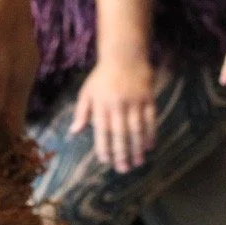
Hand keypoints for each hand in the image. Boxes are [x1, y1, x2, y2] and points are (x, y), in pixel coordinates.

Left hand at [72, 54, 158, 172]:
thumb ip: (82, 112)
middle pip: (120, 133)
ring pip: (137, 129)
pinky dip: (150, 134)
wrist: (125, 55)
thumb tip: (74, 131)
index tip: (106, 161)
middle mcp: (117, 104)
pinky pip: (150, 119)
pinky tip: (149, 146)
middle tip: (123, 169)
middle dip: (122, 153)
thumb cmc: (103, 76)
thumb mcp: (87, 91)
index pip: (102, 130)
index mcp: (101, 104)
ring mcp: (134, 101)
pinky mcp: (148, 98)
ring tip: (138, 162)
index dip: (104, 146)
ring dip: (137, 147)